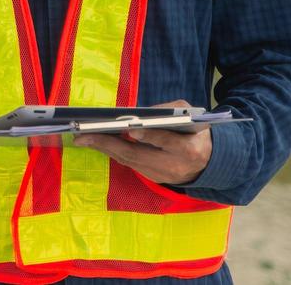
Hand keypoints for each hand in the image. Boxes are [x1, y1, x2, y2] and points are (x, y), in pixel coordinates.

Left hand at [73, 100, 212, 184]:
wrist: (208, 162)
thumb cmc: (195, 130)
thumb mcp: (190, 114)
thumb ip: (169, 110)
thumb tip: (140, 113)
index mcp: (189, 150)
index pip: (168, 143)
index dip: (150, 136)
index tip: (132, 129)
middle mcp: (174, 167)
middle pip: (139, 156)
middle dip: (109, 144)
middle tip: (84, 135)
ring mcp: (162, 176)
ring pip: (129, 162)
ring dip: (104, 149)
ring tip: (83, 138)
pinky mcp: (153, 179)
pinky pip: (130, 164)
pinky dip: (112, 152)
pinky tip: (97, 142)